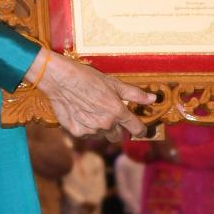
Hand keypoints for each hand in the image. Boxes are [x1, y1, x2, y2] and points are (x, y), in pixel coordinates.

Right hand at [29, 48, 154, 139]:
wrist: (60, 80)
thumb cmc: (87, 78)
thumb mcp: (114, 83)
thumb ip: (135, 94)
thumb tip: (153, 99)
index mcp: (118, 112)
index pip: (136, 128)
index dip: (140, 130)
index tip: (140, 130)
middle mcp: (106, 124)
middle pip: (118, 136)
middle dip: (116, 128)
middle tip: (109, 115)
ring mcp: (91, 130)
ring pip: (102, 135)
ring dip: (101, 127)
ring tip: (92, 111)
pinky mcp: (77, 132)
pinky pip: (88, 134)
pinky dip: (87, 127)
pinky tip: (81, 114)